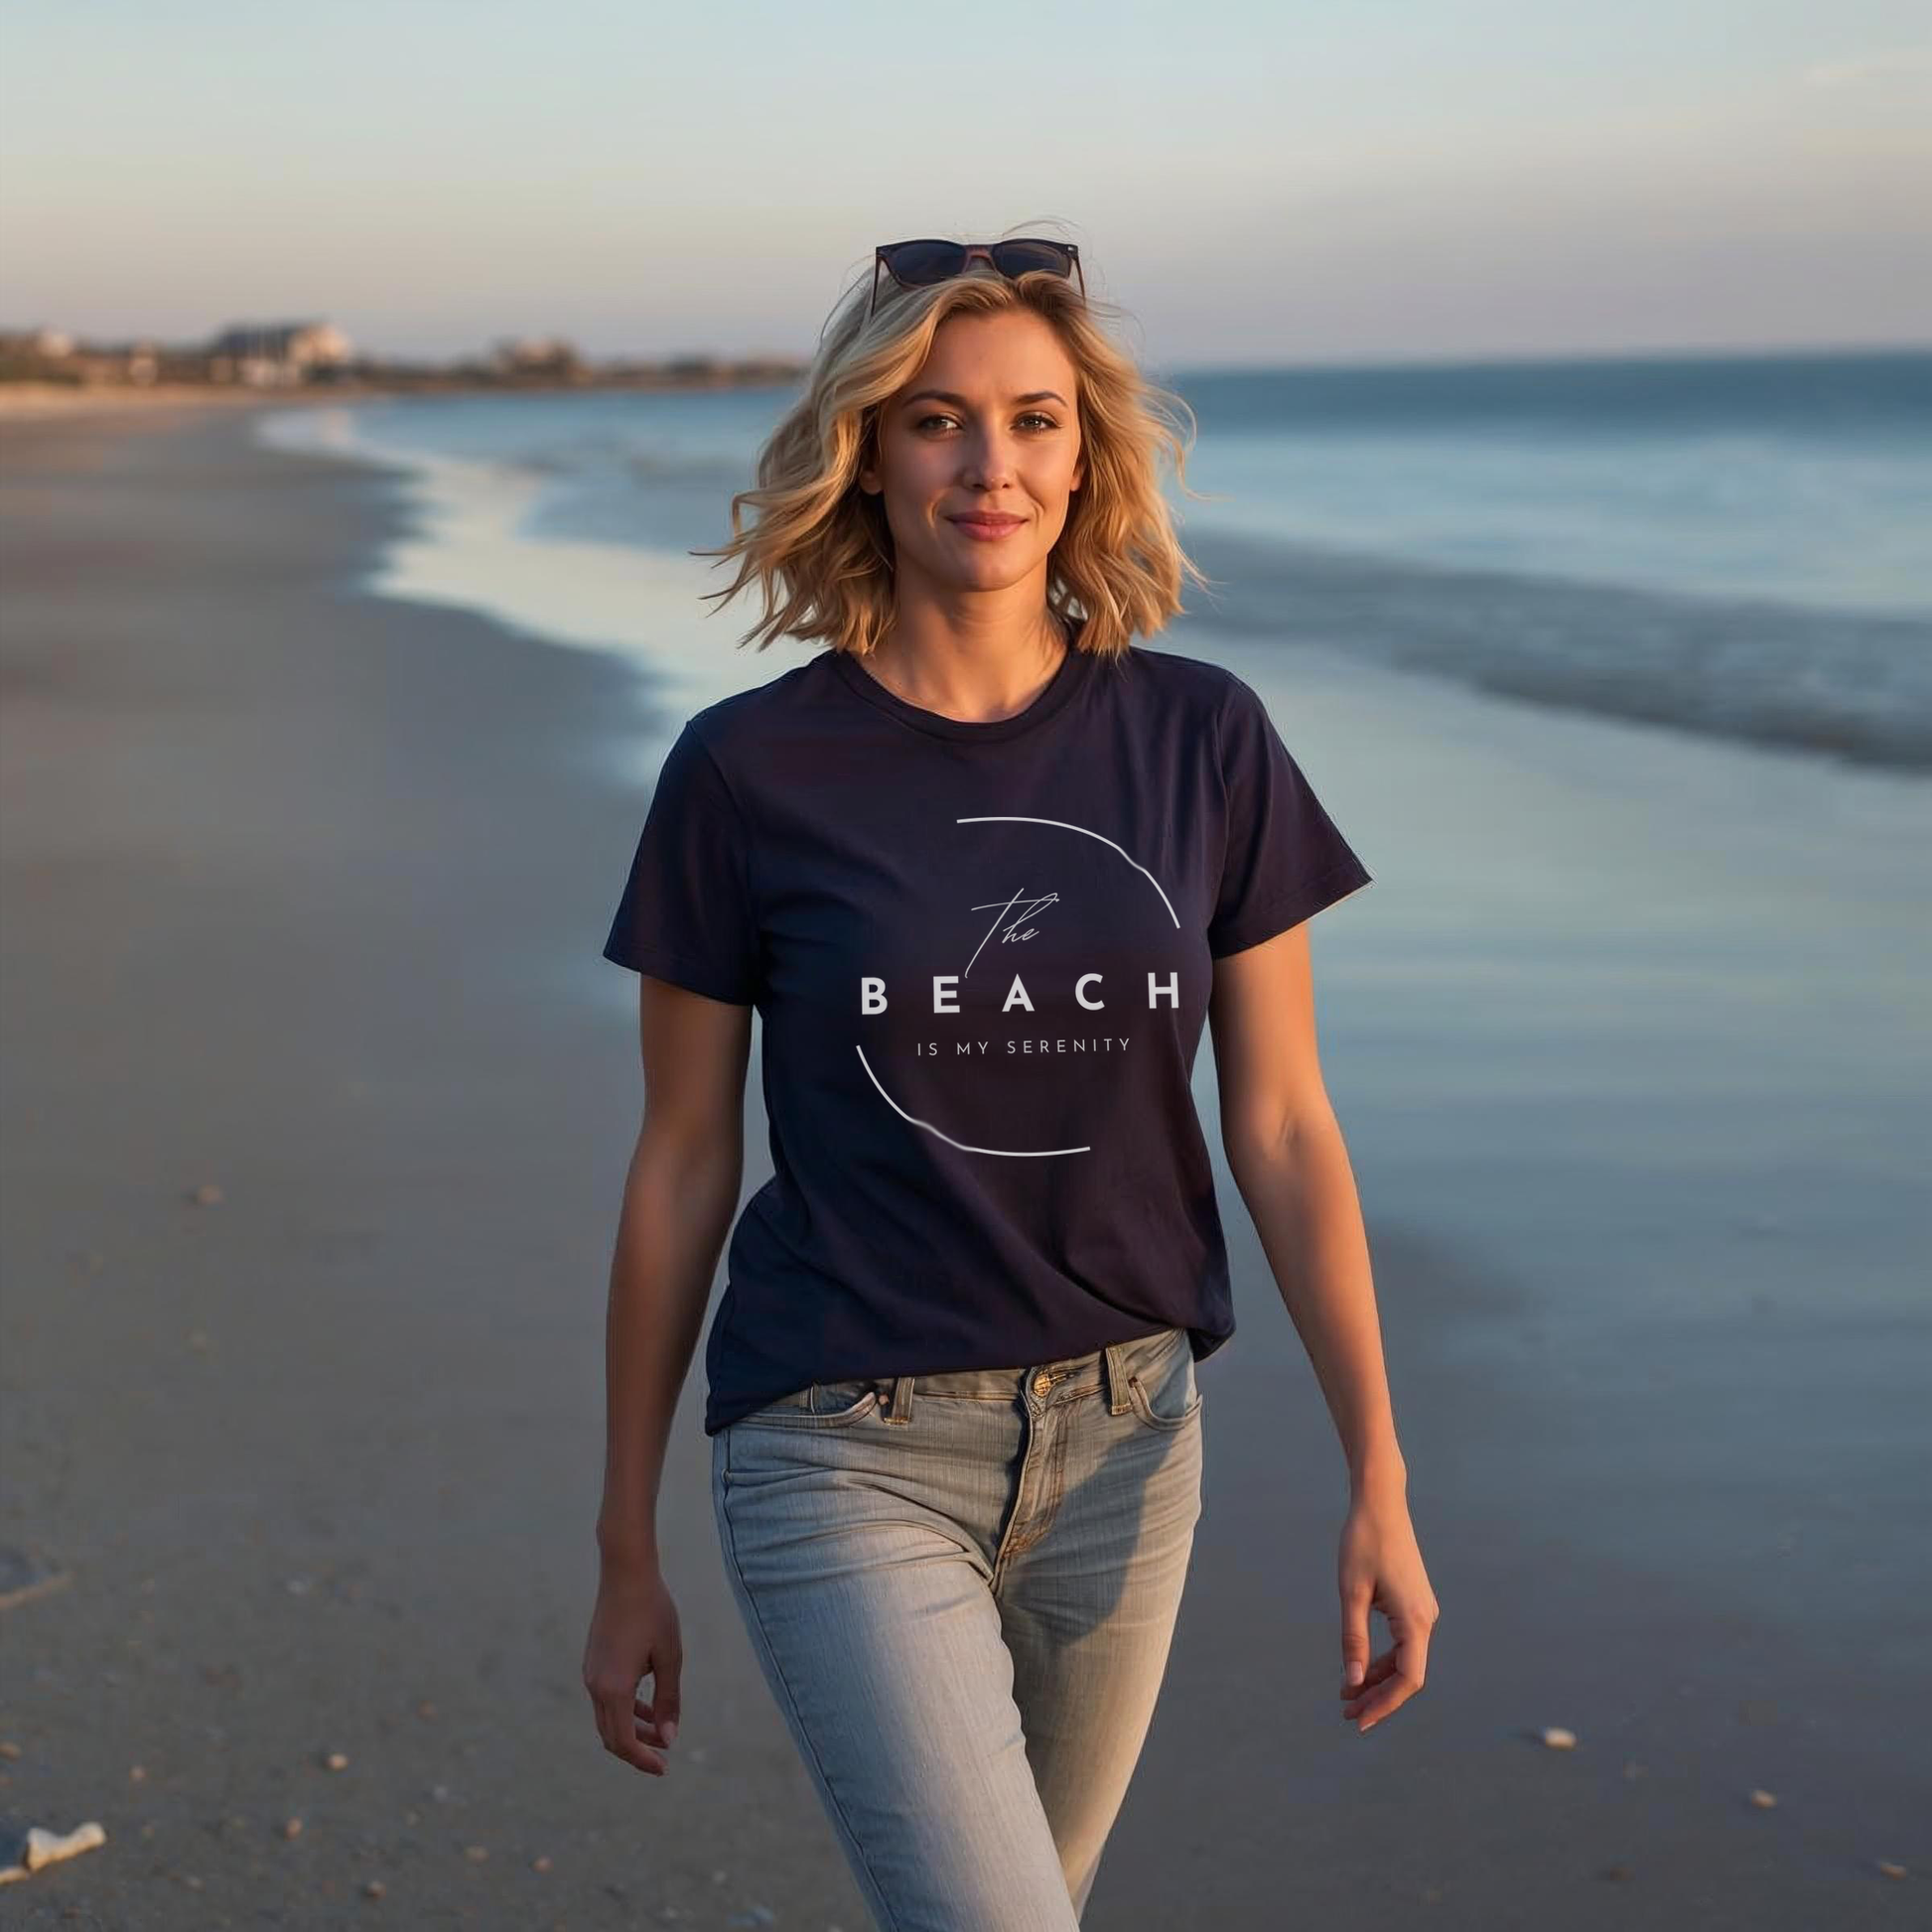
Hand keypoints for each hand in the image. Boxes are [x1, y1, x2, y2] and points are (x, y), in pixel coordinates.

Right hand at [583, 1555, 682, 1774]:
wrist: (626, 1574)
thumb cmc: (653, 1611)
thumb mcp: (670, 1657)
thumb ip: (669, 1700)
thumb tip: (669, 1738)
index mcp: (614, 1688)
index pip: (623, 1742)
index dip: (642, 1760)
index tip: (664, 1768)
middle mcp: (596, 1685)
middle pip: (612, 1736)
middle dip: (638, 1749)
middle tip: (665, 1754)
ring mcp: (590, 1674)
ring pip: (608, 1718)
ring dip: (632, 1729)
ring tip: (660, 1732)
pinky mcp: (592, 1663)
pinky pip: (605, 1699)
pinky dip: (625, 1710)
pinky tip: (647, 1705)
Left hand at [1337, 1484, 1438, 1733]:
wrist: (1380, 1503)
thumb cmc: (1362, 1542)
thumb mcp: (1350, 1592)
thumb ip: (1352, 1639)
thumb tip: (1353, 1683)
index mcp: (1415, 1619)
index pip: (1407, 1679)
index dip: (1384, 1704)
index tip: (1358, 1721)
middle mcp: (1426, 1619)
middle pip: (1406, 1675)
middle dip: (1377, 1698)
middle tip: (1345, 1714)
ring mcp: (1422, 1611)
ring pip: (1404, 1660)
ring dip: (1377, 1680)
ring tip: (1346, 1697)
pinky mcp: (1414, 1603)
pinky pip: (1401, 1644)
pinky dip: (1381, 1660)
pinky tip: (1359, 1671)